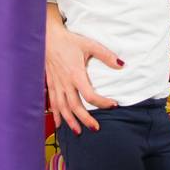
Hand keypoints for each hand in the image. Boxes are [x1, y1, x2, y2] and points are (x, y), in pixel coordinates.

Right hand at [45, 17, 119, 133]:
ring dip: (70, 121)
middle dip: (85, 119)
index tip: (113, 105)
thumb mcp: (90, 45)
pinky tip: (59, 124)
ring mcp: (56, 84)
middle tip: (95, 128)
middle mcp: (65, 82)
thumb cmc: (69, 41)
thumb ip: (106, 55)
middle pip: (75, 106)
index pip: (89, 95)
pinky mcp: (50, 83)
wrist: (47, 37)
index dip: (102, 103)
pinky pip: (52, 102)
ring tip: (78, 132)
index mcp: (76, 74)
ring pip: (62, 108)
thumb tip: (121, 65)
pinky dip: (56, 114)